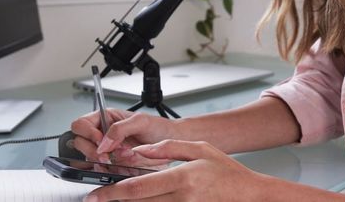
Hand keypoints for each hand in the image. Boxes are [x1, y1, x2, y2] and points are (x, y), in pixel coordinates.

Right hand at [71, 109, 173, 166]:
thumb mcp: (141, 121)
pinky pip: (105, 170)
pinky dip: (114, 169)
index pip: (81, 124)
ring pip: (92, 159)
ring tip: (125, 157)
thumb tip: (103, 142)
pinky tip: (126, 165)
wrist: (173, 142)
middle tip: (109, 155)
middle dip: (95, 151)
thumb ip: (120, 128)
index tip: (100, 141)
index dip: (87, 133)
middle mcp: (104, 134)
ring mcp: (108, 150)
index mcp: (106, 118)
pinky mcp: (114, 163)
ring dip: (107, 161)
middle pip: (80, 144)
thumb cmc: (158, 128)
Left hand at [83, 140, 261, 201]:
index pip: (139, 187)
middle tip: (97, 198)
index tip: (96, 193)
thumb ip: (168, 148)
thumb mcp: (200, 149)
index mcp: (182, 178)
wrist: (248, 193)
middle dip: (114, 201)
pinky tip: (144, 199)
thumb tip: (142, 150)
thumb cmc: (227, 171)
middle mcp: (182, 198)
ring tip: (119, 197)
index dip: (113, 192)